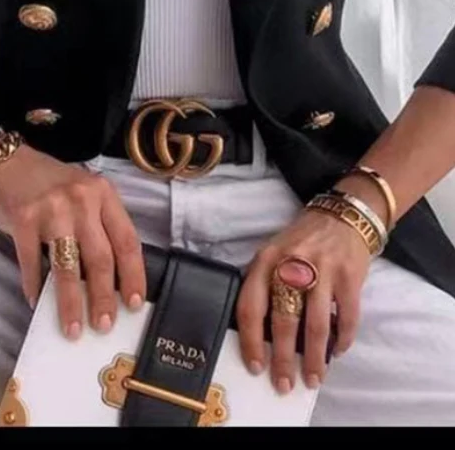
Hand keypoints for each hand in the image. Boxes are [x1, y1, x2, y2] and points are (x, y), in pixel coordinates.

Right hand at [0, 143, 145, 338]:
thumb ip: (98, 227)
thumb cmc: (47, 185)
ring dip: (71, 303)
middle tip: (103, 325)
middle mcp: (81, 199)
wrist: (4, 163)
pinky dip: (35, 286)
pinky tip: (36, 301)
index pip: (126, 240)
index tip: (134, 303)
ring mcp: (51, 208)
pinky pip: (32, 262)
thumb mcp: (82, 195)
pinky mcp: (23, 218)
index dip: (133, 276)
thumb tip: (111, 281)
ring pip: (68, 267)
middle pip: (100, 258)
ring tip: (73, 327)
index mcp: (103, 193)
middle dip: (103, 298)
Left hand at [236, 208, 370, 392]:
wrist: (342, 217)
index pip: (251, 304)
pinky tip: (337, 352)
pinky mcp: (349, 276)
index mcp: (266, 259)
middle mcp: (291, 263)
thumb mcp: (274, 253)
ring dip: (314, 357)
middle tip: (284, 384)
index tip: (255, 366)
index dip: (250, 339)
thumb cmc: (302, 242)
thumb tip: (255, 331)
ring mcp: (323, 269)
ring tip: (313, 378)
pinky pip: (347, 316)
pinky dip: (343, 339)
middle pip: (283, 319)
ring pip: (315, 323)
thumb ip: (263, 283)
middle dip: (283, 358)